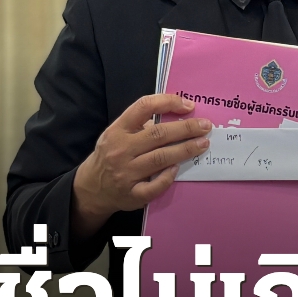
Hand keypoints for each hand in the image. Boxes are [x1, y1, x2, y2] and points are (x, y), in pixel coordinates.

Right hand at [70, 94, 210, 239]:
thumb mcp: (117, 133)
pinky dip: (168, 177)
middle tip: (205, 126)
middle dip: (186, 129)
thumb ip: (140, 124)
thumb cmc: (111, 154)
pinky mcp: (131, 194)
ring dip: (185, 150)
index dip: (168, 102)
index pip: (143, 107)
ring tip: (202, 144)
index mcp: (118, 130)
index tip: (188, 105)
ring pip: (161, 158)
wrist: (92, 187)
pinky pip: (154, 186)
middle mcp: (121, 149)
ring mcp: (126, 173)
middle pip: (158, 134)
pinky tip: (178, 169)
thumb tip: (177, 115)